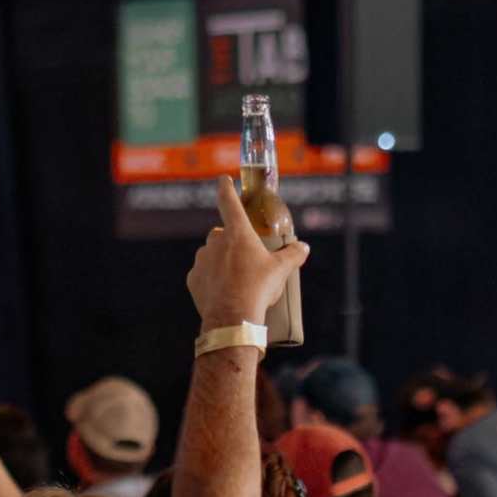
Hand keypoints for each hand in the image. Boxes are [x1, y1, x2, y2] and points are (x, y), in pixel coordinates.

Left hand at [190, 178, 308, 329]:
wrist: (233, 318)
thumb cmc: (258, 288)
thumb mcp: (281, 270)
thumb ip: (293, 254)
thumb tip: (303, 247)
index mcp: (237, 233)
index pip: (228, 202)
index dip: (226, 188)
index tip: (223, 179)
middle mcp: (215, 242)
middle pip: (222, 234)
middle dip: (232, 243)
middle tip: (247, 260)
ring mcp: (202, 260)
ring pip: (211, 254)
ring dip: (221, 262)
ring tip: (237, 281)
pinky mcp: (193, 279)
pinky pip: (203, 274)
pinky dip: (211, 280)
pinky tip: (223, 292)